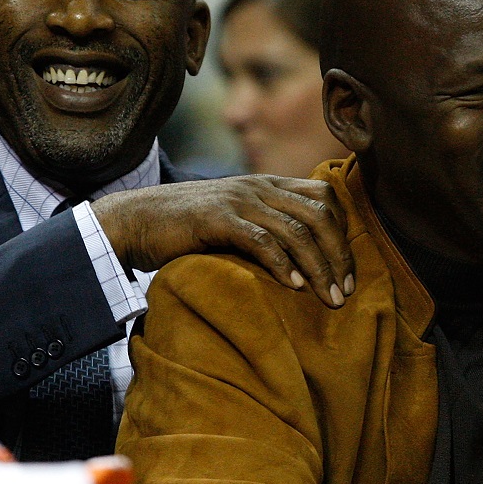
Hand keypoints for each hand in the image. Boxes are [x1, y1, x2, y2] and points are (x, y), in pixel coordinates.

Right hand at [92, 176, 354, 308]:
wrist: (134, 220)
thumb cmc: (187, 229)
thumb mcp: (236, 220)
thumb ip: (267, 228)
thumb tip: (302, 262)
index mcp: (268, 185)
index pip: (326, 198)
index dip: (344, 234)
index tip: (348, 272)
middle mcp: (259, 187)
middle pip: (320, 215)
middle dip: (340, 255)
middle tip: (345, 292)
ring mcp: (238, 200)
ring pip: (297, 230)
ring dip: (319, 267)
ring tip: (328, 298)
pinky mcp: (216, 218)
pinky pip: (261, 240)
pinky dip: (283, 264)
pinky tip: (293, 287)